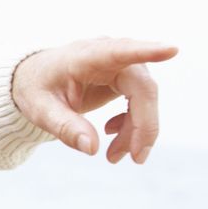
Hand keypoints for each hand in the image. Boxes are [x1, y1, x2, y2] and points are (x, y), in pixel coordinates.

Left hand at [12, 38, 175, 163]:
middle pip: (142, 88)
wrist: (35, 79)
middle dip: (143, 125)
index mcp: (86, 55)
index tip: (172, 49)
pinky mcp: (124, 77)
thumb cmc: (36, 88)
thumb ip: (65, 127)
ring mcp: (120, 64)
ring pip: (144, 98)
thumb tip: (92, 148)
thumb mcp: (40, 110)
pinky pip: (139, 102)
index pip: (121, 51)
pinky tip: (112, 134)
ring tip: (114, 157)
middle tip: (137, 158)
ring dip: (136, 130)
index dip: (147, 51)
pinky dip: (132, 124)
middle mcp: (109, 54)